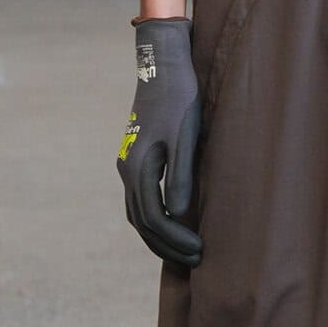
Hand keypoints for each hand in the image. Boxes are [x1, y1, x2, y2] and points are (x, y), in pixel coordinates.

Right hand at [119, 17, 203, 264]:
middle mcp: (127, 170)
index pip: (154, 218)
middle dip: (167, 245)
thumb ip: (181, 176)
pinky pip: (140, 200)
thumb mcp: (185, 136)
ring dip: (159, 236)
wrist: (162, 64)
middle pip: (142, 222)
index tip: (200, 250)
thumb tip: (178, 215)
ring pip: (138, 214)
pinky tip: (172, 224)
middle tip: (195, 262)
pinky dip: (154, 219)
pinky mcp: (137, 158)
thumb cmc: (179, 98)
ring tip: (183, 251)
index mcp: (138, 167)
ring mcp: (129, 164)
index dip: (176, 238)